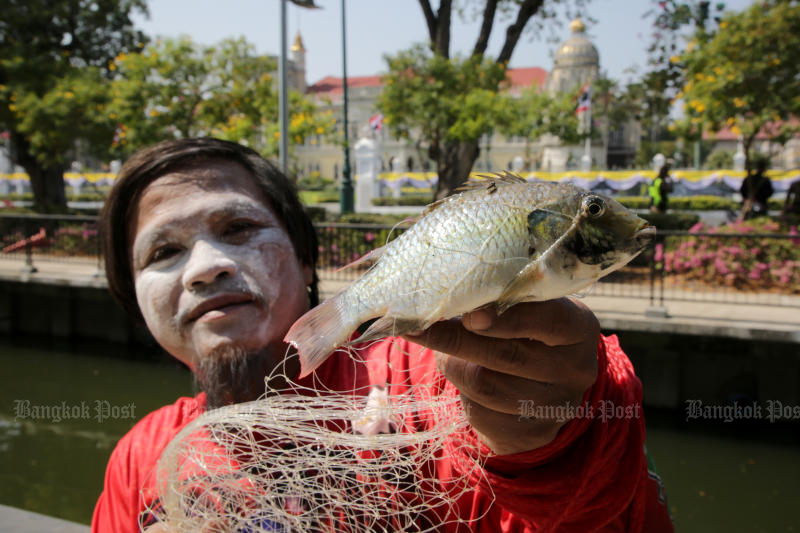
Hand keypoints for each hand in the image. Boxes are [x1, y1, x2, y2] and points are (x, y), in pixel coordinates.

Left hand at [404, 297, 598, 454]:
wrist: (544, 390)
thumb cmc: (528, 332)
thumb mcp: (530, 309)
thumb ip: (502, 301)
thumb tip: (449, 295)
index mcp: (578, 327)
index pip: (547, 319)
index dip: (506, 317)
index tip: (470, 313)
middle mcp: (573, 369)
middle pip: (508, 354)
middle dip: (457, 338)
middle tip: (419, 324)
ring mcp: (553, 405)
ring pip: (486, 384)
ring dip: (454, 362)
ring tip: (441, 343)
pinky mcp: (529, 432)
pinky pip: (481, 409)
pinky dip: (461, 388)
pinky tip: (459, 371)